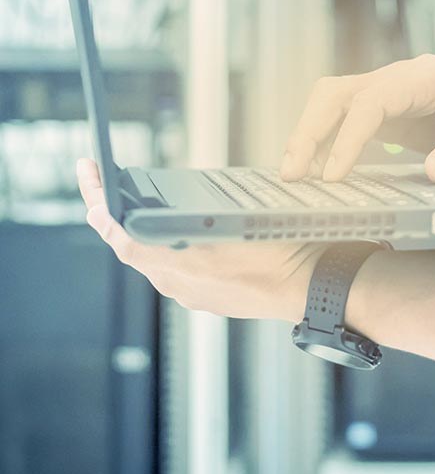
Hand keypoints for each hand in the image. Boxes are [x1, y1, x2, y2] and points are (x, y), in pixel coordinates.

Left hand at [77, 159, 321, 320]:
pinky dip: (161, 244)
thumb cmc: (277, 254)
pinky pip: (171, 266)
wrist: (305, 287)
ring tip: (128, 202)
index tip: (90, 178)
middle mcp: (175, 281)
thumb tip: (151, 220)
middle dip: (109, 213)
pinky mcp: (204, 295)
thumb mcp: (232, 225)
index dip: (99, 206)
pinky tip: (172, 229)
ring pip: (149, 255)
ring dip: (135, 229)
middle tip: (97, 183)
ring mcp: (189, 291)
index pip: (120, 235)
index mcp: (177, 263)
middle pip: (128, 244)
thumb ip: (188, 229)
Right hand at [281, 54, 434, 183]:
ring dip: (310, 133)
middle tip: (293, 173)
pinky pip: (345, 119)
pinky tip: (316, 170)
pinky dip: (325, 140)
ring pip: (333, 102)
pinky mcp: (387, 112)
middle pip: (338, 92)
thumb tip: (434, 172)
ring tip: (293, 175)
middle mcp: (401, 78)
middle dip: (310, 129)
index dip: (349, 136)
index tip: (334, 174)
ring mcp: (391, 93)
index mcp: (428, 77)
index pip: (373, 100)